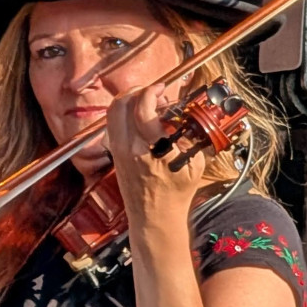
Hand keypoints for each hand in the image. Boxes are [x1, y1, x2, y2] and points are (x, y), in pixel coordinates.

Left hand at [104, 83, 205, 234]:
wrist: (154, 217)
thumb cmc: (176, 193)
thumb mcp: (194, 163)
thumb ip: (190, 136)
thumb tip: (186, 114)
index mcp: (151, 148)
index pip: (142, 108)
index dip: (152, 91)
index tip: (162, 88)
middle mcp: (129, 147)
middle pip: (120, 104)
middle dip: (137, 91)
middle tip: (152, 91)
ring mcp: (118, 151)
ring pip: (112, 113)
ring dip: (128, 101)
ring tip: (145, 102)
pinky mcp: (114, 154)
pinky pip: (113, 125)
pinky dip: (123, 115)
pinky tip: (139, 119)